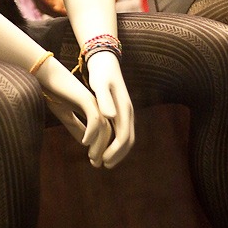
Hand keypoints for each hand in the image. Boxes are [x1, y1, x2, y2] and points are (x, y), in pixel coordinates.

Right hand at [43, 90, 112, 166]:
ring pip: (104, 127)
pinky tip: (84, 143)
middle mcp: (97, 106)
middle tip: (97, 164)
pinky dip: (92, 133)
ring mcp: (93, 101)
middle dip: (105, 150)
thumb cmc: (53, 92)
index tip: (96, 162)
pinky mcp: (86, 98)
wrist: (44, 75)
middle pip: (109, 131)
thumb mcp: (66, 115)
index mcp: (93, 109)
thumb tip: (85, 144)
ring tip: (92, 157)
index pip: (105, 132)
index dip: (102, 148)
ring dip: (100, 145)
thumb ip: (76, 127)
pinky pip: (94, 119)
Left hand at [86, 51, 134, 167]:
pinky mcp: (121, 111)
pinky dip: (115, 143)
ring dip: (117, 151)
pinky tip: (105, 147)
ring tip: (103, 161)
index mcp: (124, 108)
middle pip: (128, 140)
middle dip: (117, 155)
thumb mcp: (99, 85)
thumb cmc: (100, 73)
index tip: (104, 161)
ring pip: (126, 137)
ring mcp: (126, 112)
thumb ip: (104, 100)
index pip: (123, 136)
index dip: (115, 151)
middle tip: (103, 165)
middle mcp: (128, 112)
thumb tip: (111, 117)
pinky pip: (122, 132)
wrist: (105, 61)